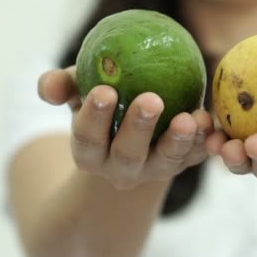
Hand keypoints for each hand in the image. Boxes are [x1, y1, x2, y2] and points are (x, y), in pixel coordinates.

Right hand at [38, 66, 212, 189]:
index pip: (87, 138)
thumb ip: (61, 86)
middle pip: (127, 154)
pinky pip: (195, 155)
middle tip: (151, 99)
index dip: (94, 117)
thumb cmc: (103, 105)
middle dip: (138, 128)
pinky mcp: (183, 164)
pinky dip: (204, 140)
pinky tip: (209, 120)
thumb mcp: (78, 92)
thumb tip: (48, 86)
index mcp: (90, 152)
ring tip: (189, 118)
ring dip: (178, 140)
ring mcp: (154, 169)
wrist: (132, 133)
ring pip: (166, 161)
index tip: (104, 90)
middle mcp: (121, 168)